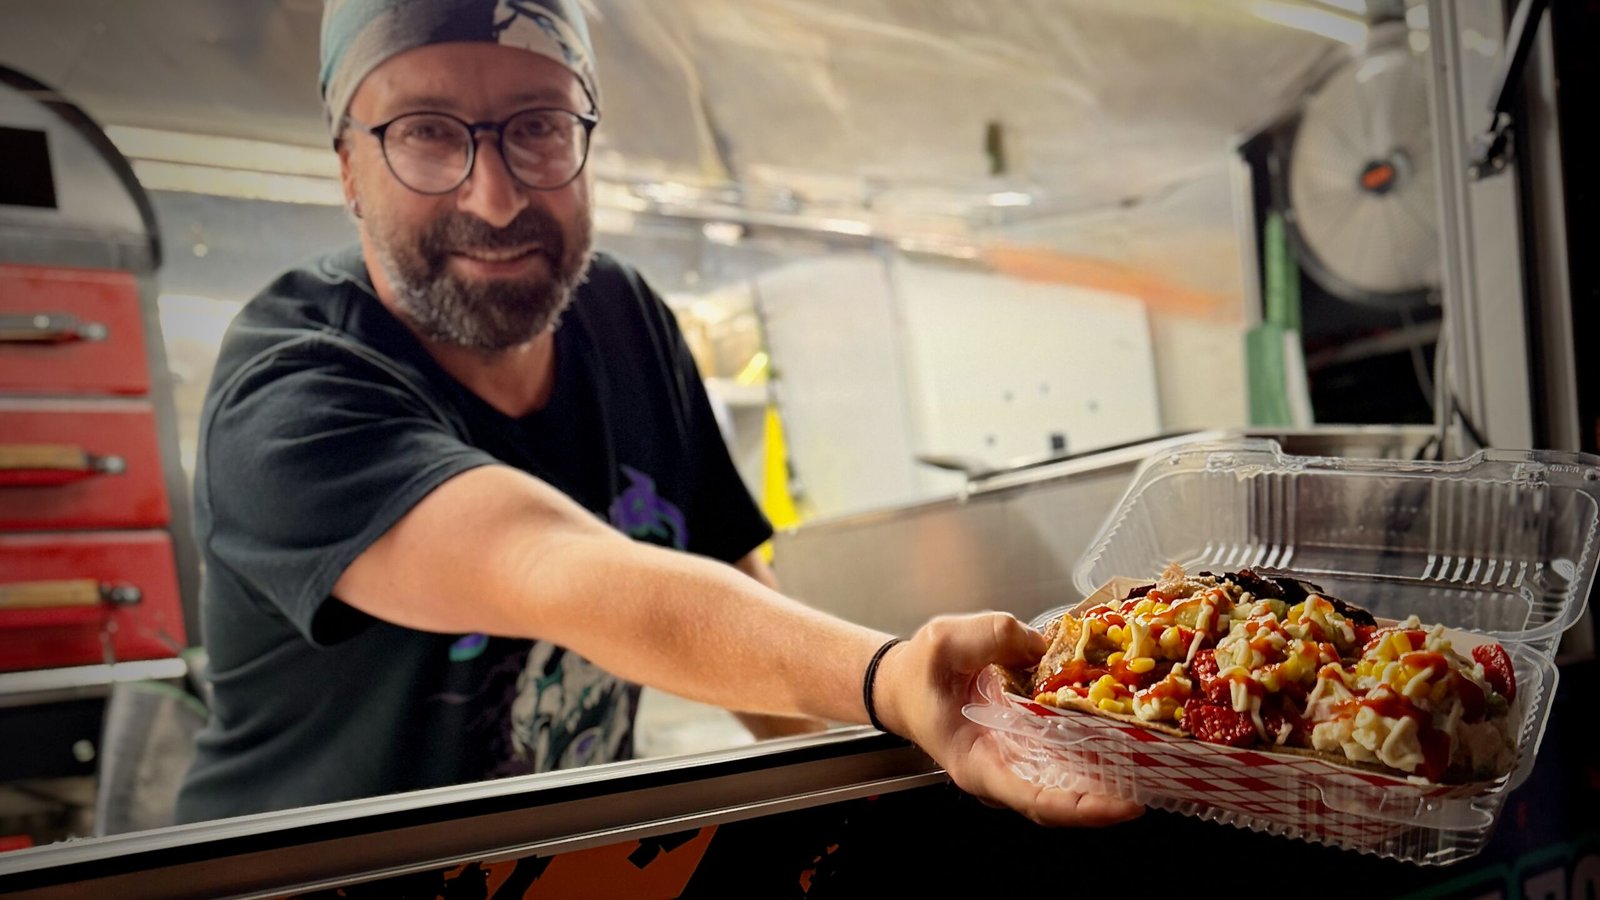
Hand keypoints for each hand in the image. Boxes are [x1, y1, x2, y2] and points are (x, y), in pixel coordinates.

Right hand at [875, 612, 1143, 826]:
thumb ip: (989, 636)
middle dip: (1110, 796)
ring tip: (1155, 759)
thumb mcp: (943, 642)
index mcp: (977, 763)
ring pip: (1071, 784)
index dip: (1082, 808)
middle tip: (1157, 777)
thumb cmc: (918, 674)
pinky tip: (1129, 734)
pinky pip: (1068, 759)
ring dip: (1111, 776)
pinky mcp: (1030, 748)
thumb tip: (1040, 642)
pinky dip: (1100, 751)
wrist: (905, 683)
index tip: (1123, 805)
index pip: (1034, 800)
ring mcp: (1018, 764)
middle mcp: (1002, 773)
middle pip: (1062, 801)